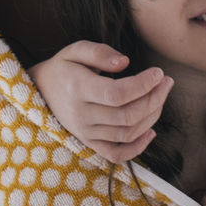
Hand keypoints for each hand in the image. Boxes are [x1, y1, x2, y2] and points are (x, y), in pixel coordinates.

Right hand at [28, 41, 172, 164]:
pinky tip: (151, 131)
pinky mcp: (89, 143)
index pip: (117, 94)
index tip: (158, 73)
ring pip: (127, 133)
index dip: (143, 85)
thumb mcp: (75, 50)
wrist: (39, 92)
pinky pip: (117, 155)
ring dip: (151, 117)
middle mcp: (82, 115)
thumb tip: (125, 63)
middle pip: (127, 115)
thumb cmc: (62, 68)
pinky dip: (138, 148)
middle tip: (166, 82)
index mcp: (78, 89)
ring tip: (160, 97)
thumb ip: (99, 52)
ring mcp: (85, 133)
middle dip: (154, 98)